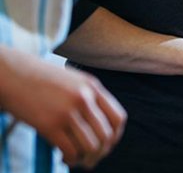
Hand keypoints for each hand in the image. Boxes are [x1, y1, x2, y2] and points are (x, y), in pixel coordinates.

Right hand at [0, 47, 125, 168]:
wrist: (12, 73)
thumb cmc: (40, 79)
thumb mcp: (72, 80)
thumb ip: (89, 97)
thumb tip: (99, 126)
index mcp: (93, 86)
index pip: (118, 118)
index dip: (115, 136)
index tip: (107, 145)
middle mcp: (84, 98)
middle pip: (106, 136)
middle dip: (101, 153)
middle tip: (91, 159)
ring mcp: (68, 111)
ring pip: (91, 146)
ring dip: (87, 159)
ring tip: (77, 160)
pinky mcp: (49, 124)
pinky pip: (70, 150)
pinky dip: (70, 159)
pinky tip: (64, 157)